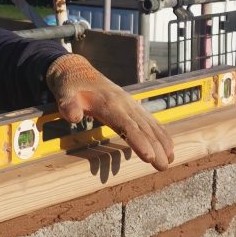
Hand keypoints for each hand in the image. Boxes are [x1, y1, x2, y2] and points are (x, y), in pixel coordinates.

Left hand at [46, 54, 173, 169]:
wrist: (76, 69)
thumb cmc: (70, 85)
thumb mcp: (64, 94)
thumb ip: (68, 105)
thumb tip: (73, 117)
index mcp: (109, 103)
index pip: (127, 125)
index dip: (139, 141)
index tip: (149, 156)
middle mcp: (124, 103)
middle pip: (143, 128)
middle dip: (156, 147)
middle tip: (164, 166)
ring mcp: (130, 104)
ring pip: (150, 124)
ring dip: (162, 141)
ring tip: (171, 158)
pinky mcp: (131, 105)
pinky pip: (149, 120)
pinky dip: (161, 132)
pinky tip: (168, 144)